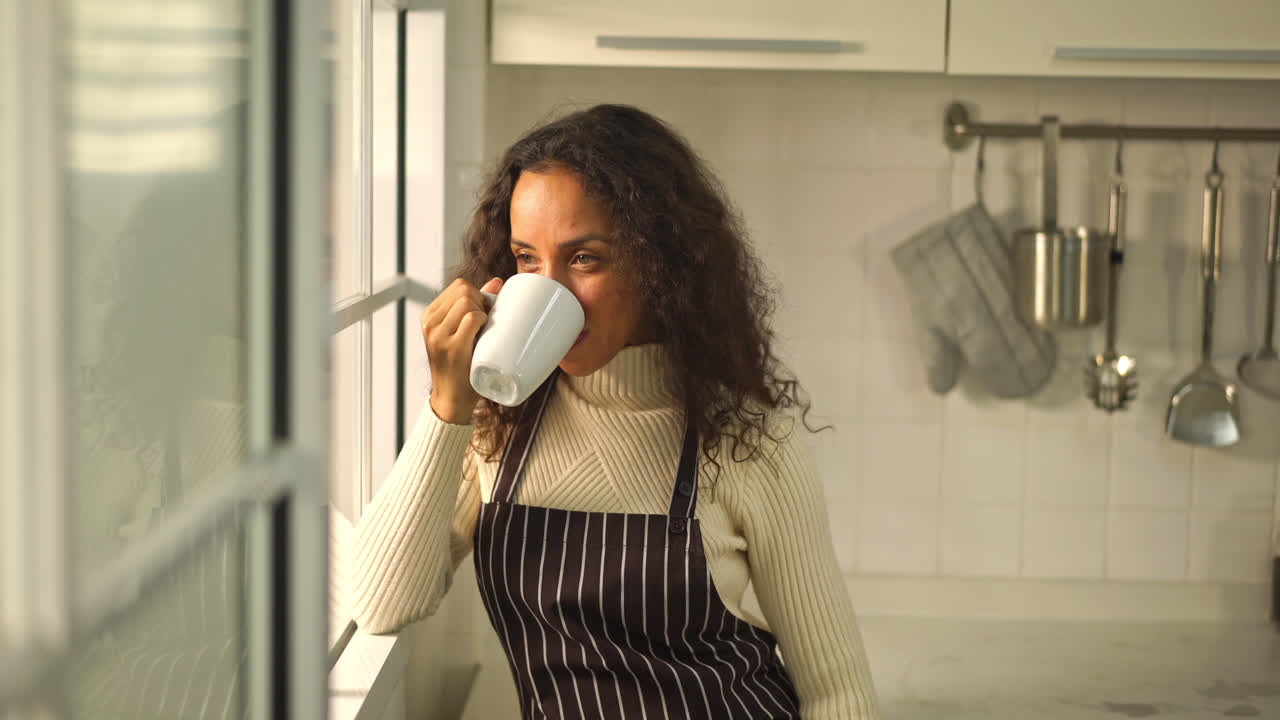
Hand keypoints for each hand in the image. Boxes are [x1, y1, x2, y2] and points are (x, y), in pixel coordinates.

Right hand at [421, 276, 502, 423]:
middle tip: (487, 322)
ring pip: (468, 301)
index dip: (478, 294)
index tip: (485, 312)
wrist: (452, 399)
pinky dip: (484, 321)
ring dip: (483, 311)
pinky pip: (473, 318)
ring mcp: (439, 335)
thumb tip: (497, 281)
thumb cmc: (461, 366)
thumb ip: (476, 306)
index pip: (459, 285)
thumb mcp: (462, 333)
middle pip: (464, 289)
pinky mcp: (452, 348)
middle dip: (482, 300)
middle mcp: (430, 323)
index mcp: (430, 316)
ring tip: (484, 330)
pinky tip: (485, 334)